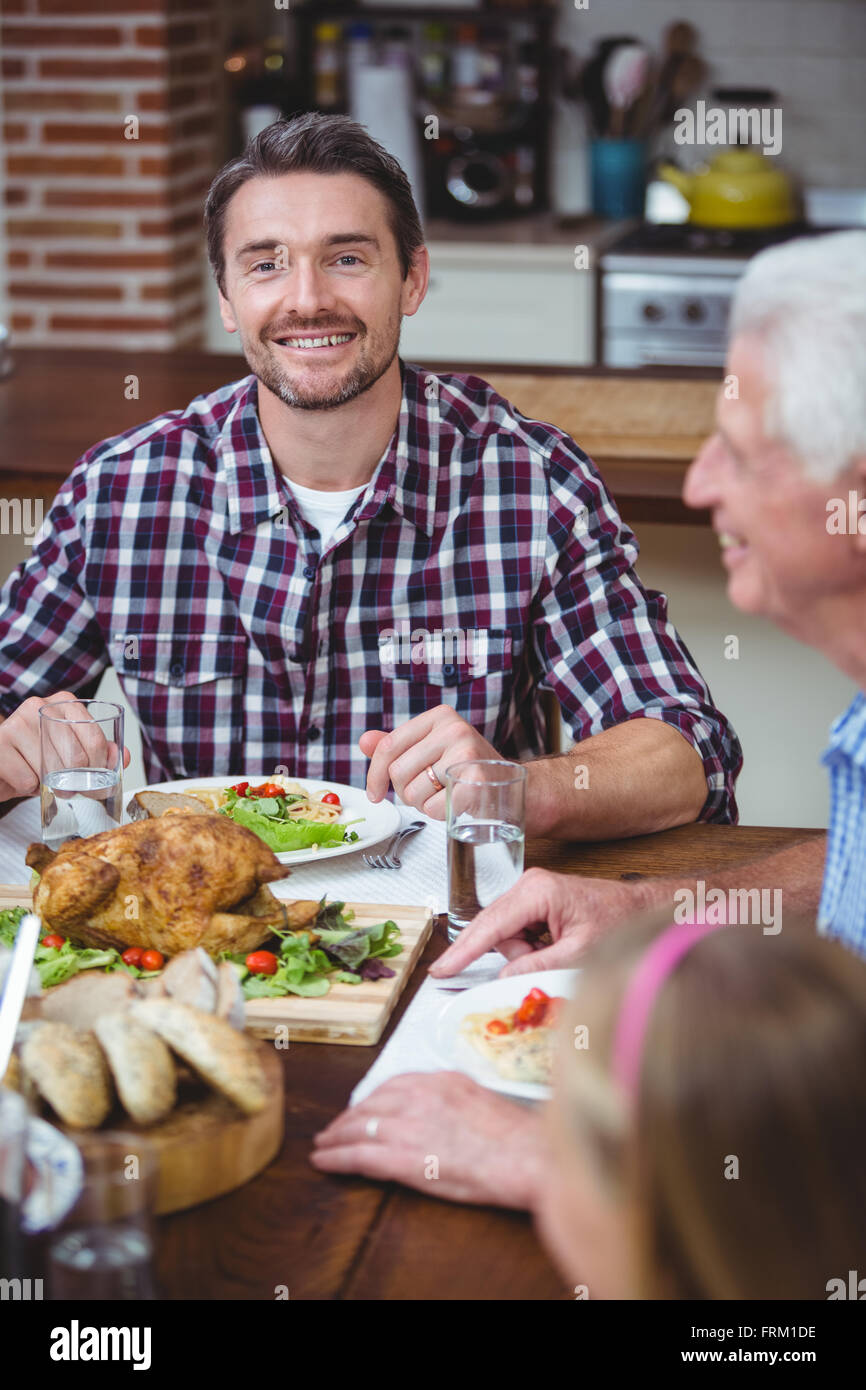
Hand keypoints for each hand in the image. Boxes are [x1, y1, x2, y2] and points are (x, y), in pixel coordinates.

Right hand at [0, 692, 130, 803]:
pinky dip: (29, 788)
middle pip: (76, 757)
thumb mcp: (70, 750)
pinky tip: (22, 777)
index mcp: (64, 703)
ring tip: (42, 777)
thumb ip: (99, 751)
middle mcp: (40, 707)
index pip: (95, 738)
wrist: (1, 762)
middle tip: (72, 789)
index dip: (100, 767)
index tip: (97, 780)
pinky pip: (28, 780)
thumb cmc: (36, 754)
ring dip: (51, 785)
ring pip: (52, 770)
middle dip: (79, 782)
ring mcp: (16, 724)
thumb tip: (122, 756)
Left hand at [310, 1071, 546, 1208]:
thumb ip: (452, 1099)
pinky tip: (323, 1162)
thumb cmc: (516, 1137)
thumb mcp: (480, 1099)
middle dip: (348, 1118)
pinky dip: (335, 1158)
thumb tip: (439, 1111)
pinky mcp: (402, 1157)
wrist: (527, 1158)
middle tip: (333, 1129)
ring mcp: (408, 1124)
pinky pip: (358, 1155)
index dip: (372, 1101)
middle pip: (370, 1105)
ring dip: (335, 1137)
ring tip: (322, 1146)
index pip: (392, 1086)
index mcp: (439, 1080)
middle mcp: (418, 1095)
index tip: (362, 1110)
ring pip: (358, 1127)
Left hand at [360, 706, 499, 818]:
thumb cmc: (465, 768)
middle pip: (398, 772)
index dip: (374, 774)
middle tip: (427, 791)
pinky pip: (433, 808)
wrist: (507, 785)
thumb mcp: (431, 749)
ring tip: (443, 795)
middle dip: (405, 791)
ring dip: (423, 804)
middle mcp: (453, 729)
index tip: (374, 793)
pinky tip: (453, 804)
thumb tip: (365, 741)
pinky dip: (438, 814)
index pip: (389, 745)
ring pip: (413, 793)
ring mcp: (467, 753)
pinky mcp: (475, 781)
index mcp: (439, 717)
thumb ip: (398, 746)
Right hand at [429, 867, 656, 977]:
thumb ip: (538, 966)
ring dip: (522, 953)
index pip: (490, 927)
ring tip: (555, 954)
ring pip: (503, 933)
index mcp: (538, 891)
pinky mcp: (534, 900)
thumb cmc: (617, 922)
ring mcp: (530, 891)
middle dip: (509, 954)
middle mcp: (529, 885)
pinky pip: (514, 930)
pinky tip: (551, 947)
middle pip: (493, 928)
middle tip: (522, 969)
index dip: (463, 952)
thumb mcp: (579, 953)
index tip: (441, 970)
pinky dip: (528, 946)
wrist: (638, 907)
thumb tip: (504, 979)